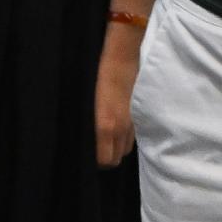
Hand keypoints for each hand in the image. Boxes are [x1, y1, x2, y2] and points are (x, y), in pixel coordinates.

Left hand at [93, 19, 142, 167]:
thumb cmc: (98, 77)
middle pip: (116, 159)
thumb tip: (82, 139)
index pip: (104, 160)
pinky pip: (132, 136)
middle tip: (97, 149)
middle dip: (107, 158)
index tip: (89, 155)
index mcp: (104, 126)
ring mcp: (131, 123)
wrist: (121, 59)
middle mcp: (120, 129)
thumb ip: (88, 125)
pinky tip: (117, 128)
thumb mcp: (87, 103)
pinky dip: (124, 138)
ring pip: (125, 149)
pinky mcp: (138, 116)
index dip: (96, 162)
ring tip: (107, 139)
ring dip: (116, 148)